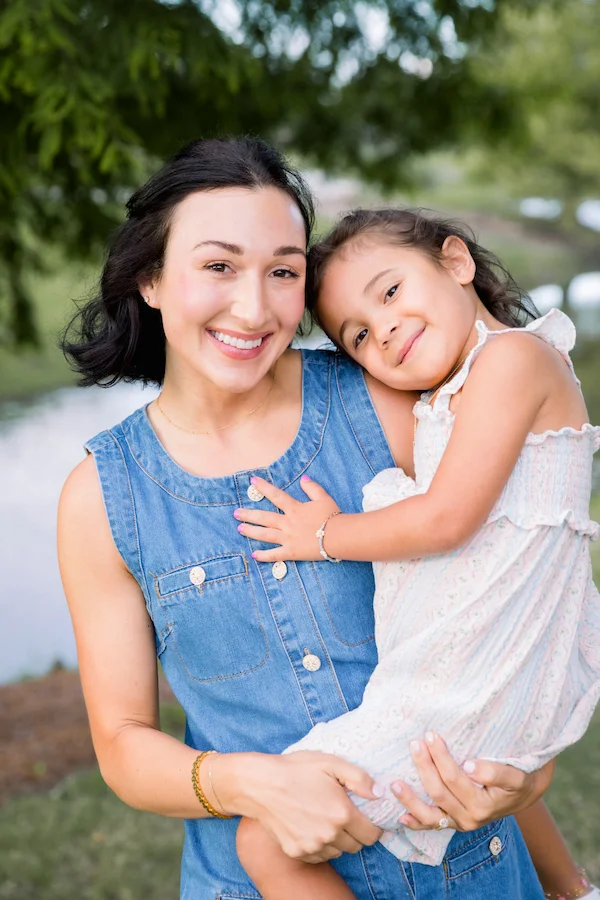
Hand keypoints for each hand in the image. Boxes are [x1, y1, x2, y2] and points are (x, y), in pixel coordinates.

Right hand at [217, 750, 382, 862]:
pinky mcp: (297, 852)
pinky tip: (311, 826)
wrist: (260, 784)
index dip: (373, 827)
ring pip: (338, 852)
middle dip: (355, 833)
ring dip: (338, 840)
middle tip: (345, 815)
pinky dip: (320, 845)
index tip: (367, 819)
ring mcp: (312, 846)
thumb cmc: (296, 769)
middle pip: (356, 846)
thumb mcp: (331, 763)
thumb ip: (360, 778)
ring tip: (325, 818)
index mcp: (342, 813)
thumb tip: (379, 793)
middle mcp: (329, 835)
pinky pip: (319, 855)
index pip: (372, 835)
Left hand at [234, 475, 340, 562]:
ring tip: (240, 529)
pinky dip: (264, 555)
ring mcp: (288, 538)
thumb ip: (313, 488)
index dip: (263, 487)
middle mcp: (287, 523)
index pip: (275, 495)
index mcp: (294, 509)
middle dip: (248, 514)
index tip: (252, 481)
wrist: (339, 537)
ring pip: (265, 534)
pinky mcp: (291, 552)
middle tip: (236, 513)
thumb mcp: (324, 498)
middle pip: (264, 517)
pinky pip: (275, 554)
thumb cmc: (333, 517)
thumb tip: (304, 478)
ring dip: (251, 531)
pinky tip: (254, 555)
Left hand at [391, 732, 553, 832]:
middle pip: (439, 792)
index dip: (441, 757)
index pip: (456, 778)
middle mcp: (470, 818)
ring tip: (394, 783)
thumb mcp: (516, 775)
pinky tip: (400, 816)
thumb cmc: (519, 778)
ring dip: (410, 799)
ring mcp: (459, 823)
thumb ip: (497, 772)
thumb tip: (471, 767)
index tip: (431, 735)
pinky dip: (415, 823)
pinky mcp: (452, 824)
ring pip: (430, 814)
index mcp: (484, 805)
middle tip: (416, 742)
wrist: (522, 793)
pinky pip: (431, 826)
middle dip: (424, 766)